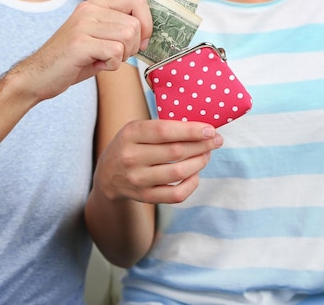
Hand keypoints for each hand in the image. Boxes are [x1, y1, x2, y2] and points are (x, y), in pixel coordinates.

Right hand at [10, 0, 151, 100]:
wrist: (38, 76)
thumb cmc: (72, 60)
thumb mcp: (98, 38)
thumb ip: (120, 30)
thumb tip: (148, 34)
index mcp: (96, 4)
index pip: (138, 1)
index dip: (147, 24)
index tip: (140, 41)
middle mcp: (89, 9)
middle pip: (135, 24)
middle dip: (132, 47)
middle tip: (114, 56)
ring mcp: (83, 24)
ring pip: (128, 37)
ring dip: (121, 56)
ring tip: (103, 60)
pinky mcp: (80, 43)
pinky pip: (115, 52)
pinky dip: (111, 65)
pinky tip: (95, 66)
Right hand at [93, 119, 223, 203]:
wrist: (107, 176)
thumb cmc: (130, 146)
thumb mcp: (137, 129)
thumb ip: (162, 127)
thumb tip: (201, 127)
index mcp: (130, 134)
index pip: (165, 131)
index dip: (191, 131)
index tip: (210, 130)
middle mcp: (131, 157)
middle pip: (176, 152)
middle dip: (202, 145)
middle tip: (216, 141)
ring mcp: (137, 179)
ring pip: (179, 172)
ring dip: (199, 162)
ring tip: (206, 155)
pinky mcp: (145, 196)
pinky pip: (176, 194)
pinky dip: (192, 184)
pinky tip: (195, 174)